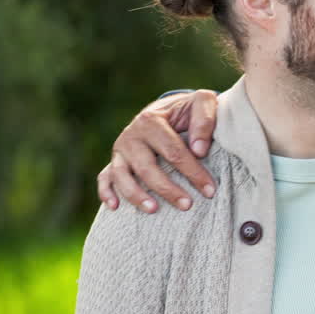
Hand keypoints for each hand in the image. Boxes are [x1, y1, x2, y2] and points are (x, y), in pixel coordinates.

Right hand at [97, 90, 219, 212]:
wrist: (170, 108)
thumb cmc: (189, 109)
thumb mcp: (202, 103)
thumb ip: (204, 120)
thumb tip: (199, 150)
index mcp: (151, 120)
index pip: (173, 151)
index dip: (193, 172)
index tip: (210, 190)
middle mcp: (131, 135)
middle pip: (147, 167)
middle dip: (168, 189)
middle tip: (187, 205)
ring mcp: (121, 150)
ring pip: (122, 176)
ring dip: (136, 195)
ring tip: (154, 210)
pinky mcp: (115, 161)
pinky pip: (105, 178)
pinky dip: (106, 192)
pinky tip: (114, 207)